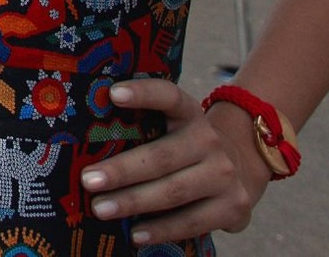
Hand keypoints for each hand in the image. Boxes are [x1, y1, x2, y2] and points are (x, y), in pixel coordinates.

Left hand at [79, 79, 270, 243]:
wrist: (242, 168)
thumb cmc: (186, 148)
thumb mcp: (175, 127)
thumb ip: (143, 127)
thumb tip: (86, 143)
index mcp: (190, 113)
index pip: (168, 97)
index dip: (143, 93)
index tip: (113, 94)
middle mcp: (210, 140)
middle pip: (162, 156)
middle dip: (122, 170)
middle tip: (88, 180)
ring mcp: (224, 174)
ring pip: (174, 191)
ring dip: (134, 202)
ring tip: (101, 209)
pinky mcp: (233, 206)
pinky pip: (192, 221)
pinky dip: (162, 229)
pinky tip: (136, 234)